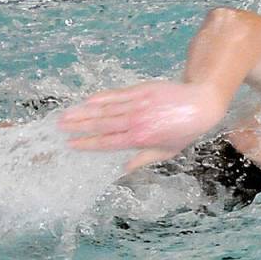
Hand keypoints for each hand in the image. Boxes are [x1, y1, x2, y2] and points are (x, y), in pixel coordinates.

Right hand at [59, 81, 226, 171]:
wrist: (201, 104)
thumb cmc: (185, 130)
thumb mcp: (166, 151)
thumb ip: (143, 159)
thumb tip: (123, 169)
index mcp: (140, 139)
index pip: (107, 142)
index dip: (87, 143)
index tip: (71, 144)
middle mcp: (136, 122)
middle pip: (101, 125)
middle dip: (78, 126)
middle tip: (60, 127)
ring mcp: (137, 104)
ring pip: (105, 109)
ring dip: (84, 112)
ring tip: (66, 114)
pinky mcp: (141, 90)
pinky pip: (116, 95)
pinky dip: (101, 98)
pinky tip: (87, 100)